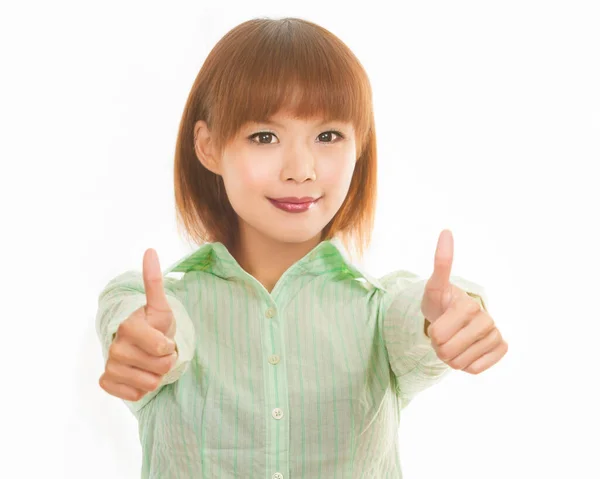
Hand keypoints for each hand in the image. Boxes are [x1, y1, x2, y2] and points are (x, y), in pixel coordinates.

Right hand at [99, 248, 177, 400]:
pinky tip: (138, 374)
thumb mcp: (161, 307)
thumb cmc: (154, 326)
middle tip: (158, 352)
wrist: (139, 346)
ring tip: (149, 362)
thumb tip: (150, 251)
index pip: (162, 347)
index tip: (164, 339)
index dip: (170, 346)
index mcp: (129, 326)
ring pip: (150, 384)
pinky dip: (142, 388)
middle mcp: (115, 346)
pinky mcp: (106, 382)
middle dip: (166, 362)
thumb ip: (154, 281)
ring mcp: (110, 365)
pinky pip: (135, 395)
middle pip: (160, 368)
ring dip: (156, 375)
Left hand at [420, 229, 507, 374]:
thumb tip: (446, 231)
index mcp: (468, 305)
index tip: (437, 323)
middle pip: (448, 352)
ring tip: (454, 341)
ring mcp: (495, 333)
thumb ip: (440, 262)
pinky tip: (467, 350)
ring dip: (451, 357)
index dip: (432, 335)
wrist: (454, 316)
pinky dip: (466, 365)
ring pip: (460, 364)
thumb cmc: (441, 302)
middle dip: (440, 347)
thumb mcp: (434, 287)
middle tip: (443, 334)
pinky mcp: (501, 347)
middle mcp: (486, 318)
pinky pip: (476, 369)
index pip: (438, 336)